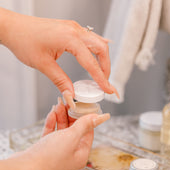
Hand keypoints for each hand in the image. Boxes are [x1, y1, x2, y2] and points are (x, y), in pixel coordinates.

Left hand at [0, 7, 118, 107]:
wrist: (13, 27)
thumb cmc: (24, 40)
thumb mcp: (43, 64)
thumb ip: (61, 80)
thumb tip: (71, 94)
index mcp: (69, 38)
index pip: (91, 63)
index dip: (101, 78)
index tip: (108, 89)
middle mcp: (75, 30)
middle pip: (102, 49)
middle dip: (106, 68)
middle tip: (104, 82)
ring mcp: (74, 28)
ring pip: (99, 43)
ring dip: (102, 59)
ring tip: (100, 74)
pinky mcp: (71, 29)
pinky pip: (91, 39)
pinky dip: (96, 52)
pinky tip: (94, 59)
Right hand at [26, 97, 109, 169]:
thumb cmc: (50, 156)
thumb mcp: (72, 137)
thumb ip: (85, 125)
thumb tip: (102, 117)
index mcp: (81, 153)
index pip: (88, 131)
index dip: (86, 117)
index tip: (84, 105)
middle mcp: (71, 153)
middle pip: (75, 129)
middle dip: (71, 115)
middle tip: (68, 102)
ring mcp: (58, 151)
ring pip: (62, 130)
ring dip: (61, 116)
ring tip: (59, 104)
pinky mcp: (46, 149)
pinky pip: (52, 133)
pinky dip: (52, 123)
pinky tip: (52, 113)